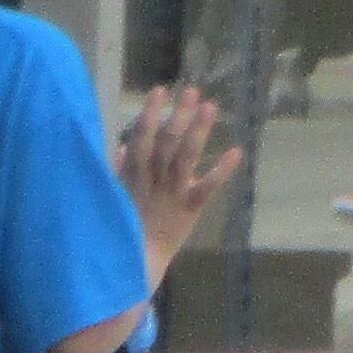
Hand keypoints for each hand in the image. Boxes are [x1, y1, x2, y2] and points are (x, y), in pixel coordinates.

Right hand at [115, 84, 240, 276]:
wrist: (137, 262)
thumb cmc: (126, 225)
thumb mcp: (115, 194)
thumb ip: (119, 169)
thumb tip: (123, 146)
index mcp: (133, 174)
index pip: (141, 138)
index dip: (151, 114)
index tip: (160, 90)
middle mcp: (152, 180)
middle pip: (165, 143)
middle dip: (178, 115)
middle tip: (192, 91)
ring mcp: (171, 194)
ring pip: (184, 158)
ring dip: (198, 131)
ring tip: (210, 107)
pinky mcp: (189, 209)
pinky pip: (206, 188)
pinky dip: (221, 171)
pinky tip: (237, 152)